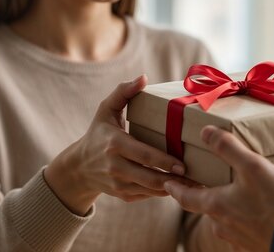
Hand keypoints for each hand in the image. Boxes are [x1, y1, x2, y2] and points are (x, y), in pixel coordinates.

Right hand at [45, 75, 189, 214]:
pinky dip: (163, 193)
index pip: (144, 155)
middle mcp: (115, 167)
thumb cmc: (98, 133)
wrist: (79, 167)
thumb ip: (123, 92)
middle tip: (194, 176)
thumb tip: (143, 78)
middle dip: (173, 179)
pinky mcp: (122, 195)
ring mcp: (118, 184)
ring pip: (150, 190)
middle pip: (150, 177)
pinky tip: (179, 188)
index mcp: (115, 144)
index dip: (164, 161)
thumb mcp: (105, 110)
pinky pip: (147, 196)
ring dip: (173, 188)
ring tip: (193, 184)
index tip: (183, 164)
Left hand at [164, 126, 273, 251]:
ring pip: (225, 218)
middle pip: (206, 207)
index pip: (185, 197)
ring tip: (235, 192)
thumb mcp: (251, 166)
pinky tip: (256, 209)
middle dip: (204, 194)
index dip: (175, 188)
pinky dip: (243, 216)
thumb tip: (204, 132)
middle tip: (205, 181)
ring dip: (226, 205)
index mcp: (216, 205)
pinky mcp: (253, 244)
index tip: (166, 184)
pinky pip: (242, 228)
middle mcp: (222, 224)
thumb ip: (227, 148)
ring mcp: (238, 237)